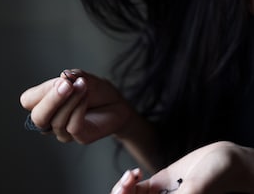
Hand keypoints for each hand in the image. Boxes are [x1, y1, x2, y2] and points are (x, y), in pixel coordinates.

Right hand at [20, 69, 133, 143]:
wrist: (116, 104)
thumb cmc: (96, 91)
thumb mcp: (83, 78)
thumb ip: (73, 76)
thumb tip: (64, 75)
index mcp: (44, 103)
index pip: (28, 101)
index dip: (41, 91)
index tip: (61, 79)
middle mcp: (51, 119)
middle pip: (38, 117)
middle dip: (52, 100)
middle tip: (67, 85)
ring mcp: (63, 131)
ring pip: (57, 121)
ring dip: (71, 100)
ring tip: (83, 85)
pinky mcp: (79, 137)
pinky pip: (73, 126)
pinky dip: (79, 108)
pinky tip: (86, 97)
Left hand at [111, 141, 253, 193]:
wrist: (226, 160)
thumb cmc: (219, 177)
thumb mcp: (195, 189)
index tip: (124, 193)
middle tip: (125, 184)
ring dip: (125, 188)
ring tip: (131, 176)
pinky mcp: (159, 184)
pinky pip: (138, 188)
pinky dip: (131, 181)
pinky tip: (135, 173)